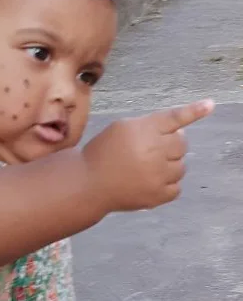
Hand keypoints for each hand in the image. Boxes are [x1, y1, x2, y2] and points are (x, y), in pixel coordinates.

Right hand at [86, 99, 214, 211]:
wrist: (89, 184)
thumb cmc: (103, 153)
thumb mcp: (122, 128)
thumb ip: (149, 126)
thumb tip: (178, 132)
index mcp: (145, 130)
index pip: (175, 118)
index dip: (194, 111)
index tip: (210, 105)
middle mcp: (155, 150)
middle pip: (182, 144)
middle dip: (173, 146)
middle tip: (156, 150)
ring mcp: (158, 175)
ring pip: (181, 167)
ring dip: (170, 165)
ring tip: (149, 168)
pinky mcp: (158, 195)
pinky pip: (177, 187)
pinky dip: (168, 184)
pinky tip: (152, 183)